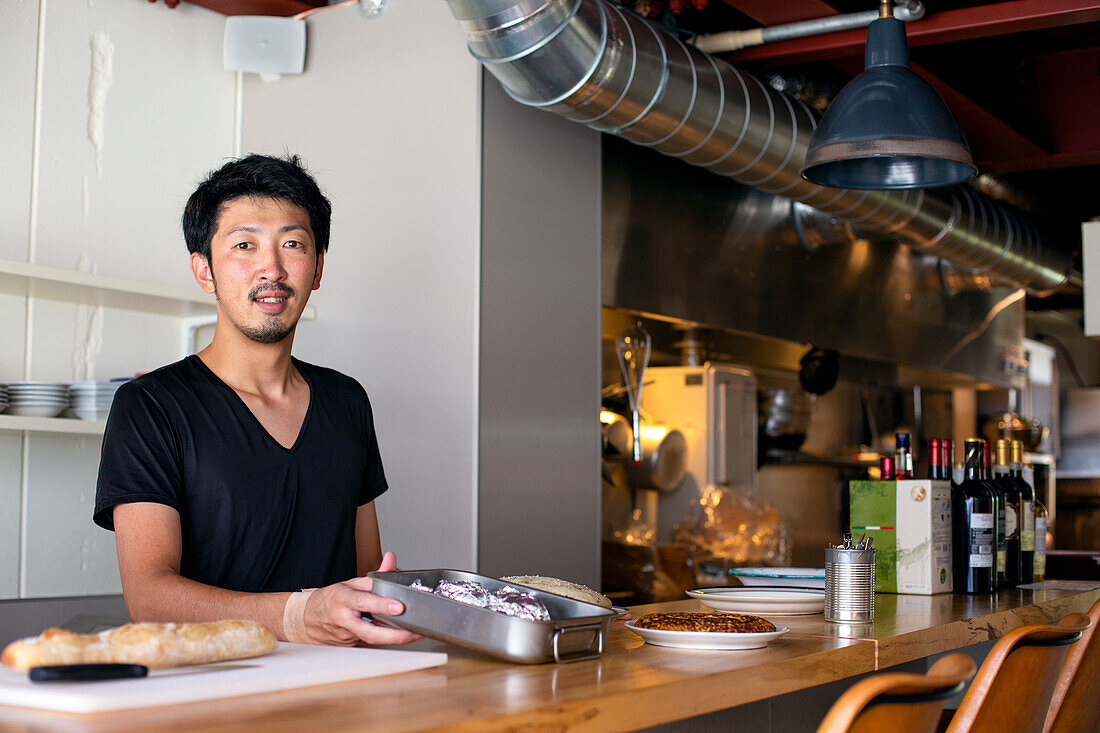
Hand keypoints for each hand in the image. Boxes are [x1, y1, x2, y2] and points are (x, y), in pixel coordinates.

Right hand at [301, 551, 422, 645]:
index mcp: (342, 599)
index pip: (363, 602)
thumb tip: (391, 559)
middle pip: (369, 632)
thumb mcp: (351, 583)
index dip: (381, 605)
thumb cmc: (331, 599)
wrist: (306, 619)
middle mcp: (343, 620)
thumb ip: (375, 575)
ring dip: (394, 638)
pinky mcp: (349, 646)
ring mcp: (345, 637)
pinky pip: (369, 643)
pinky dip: (384, 639)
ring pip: (372, 640)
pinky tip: (398, 635)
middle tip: (415, 632)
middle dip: (395, 636)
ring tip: (415, 633)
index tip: (399, 607)